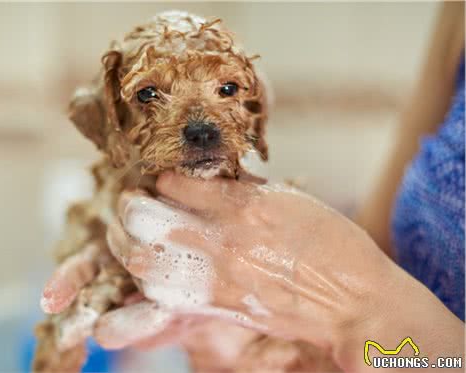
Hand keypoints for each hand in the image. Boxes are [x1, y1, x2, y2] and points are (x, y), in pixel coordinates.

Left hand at [106, 172, 400, 365]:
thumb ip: (246, 188)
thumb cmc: (333, 244)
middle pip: (148, 219)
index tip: (162, 182)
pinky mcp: (221, 306)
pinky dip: (150, 282)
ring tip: (131, 240)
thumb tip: (214, 176)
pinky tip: (151, 273)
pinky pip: (166, 296)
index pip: (177, 184)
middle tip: (131, 206)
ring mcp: (219, 276)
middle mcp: (225, 238)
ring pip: (145, 261)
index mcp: (245, 204)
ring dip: (131, 247)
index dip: (162, 180)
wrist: (353, 300)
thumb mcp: (291, 200)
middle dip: (131, 209)